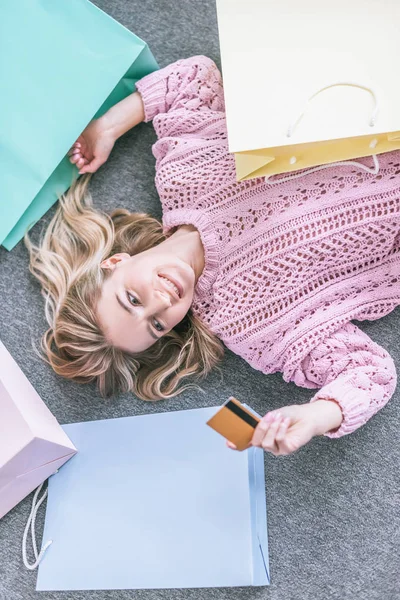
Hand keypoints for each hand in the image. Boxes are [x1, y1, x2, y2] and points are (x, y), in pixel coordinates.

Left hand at [68, 118, 116, 174]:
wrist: (106, 129)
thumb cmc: (105, 144)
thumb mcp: (101, 159)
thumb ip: (91, 167)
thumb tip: (81, 172)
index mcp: (91, 159)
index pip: (81, 166)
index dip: (79, 164)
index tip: (82, 160)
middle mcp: (85, 153)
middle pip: (74, 160)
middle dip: (75, 159)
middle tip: (79, 155)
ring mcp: (81, 145)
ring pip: (71, 153)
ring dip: (73, 152)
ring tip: (79, 148)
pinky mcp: (78, 138)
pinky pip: (70, 144)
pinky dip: (72, 145)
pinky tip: (78, 143)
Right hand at [226, 400, 342, 455]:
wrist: (307, 416)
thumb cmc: (289, 415)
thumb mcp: (272, 415)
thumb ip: (261, 422)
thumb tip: (253, 423)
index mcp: (261, 436)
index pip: (245, 443)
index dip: (236, 444)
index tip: (228, 442)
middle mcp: (267, 444)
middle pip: (255, 442)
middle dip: (261, 428)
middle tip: (268, 417)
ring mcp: (277, 448)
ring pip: (266, 443)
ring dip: (272, 427)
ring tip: (279, 417)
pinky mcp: (287, 449)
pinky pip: (279, 442)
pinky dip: (281, 429)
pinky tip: (285, 422)